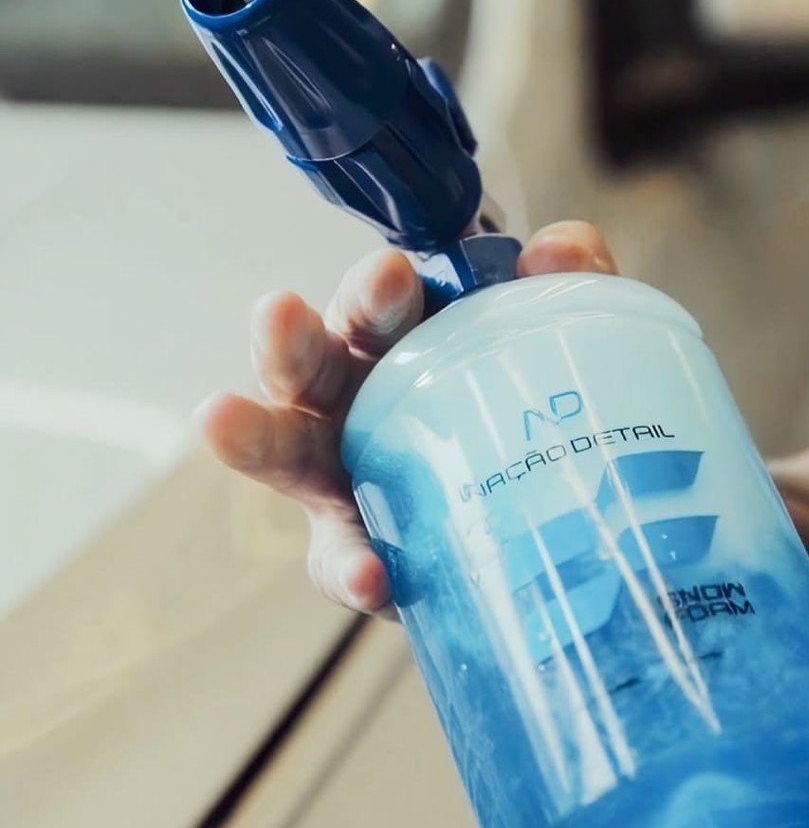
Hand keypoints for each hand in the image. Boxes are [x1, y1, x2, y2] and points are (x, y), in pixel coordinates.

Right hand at [197, 221, 616, 616]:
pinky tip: (371, 576)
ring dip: (253, 434)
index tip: (394, 272)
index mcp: (395, 347)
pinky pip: (341, 561)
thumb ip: (569, 285)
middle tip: (280, 311)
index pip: (372, 308)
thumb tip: (552, 251)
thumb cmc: (519, 409)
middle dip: (292, 337)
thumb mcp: (554, 341)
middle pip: (308, 365)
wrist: (542, 517)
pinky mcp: (354, 552)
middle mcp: (354, 402)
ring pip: (283, 450)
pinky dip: (351, 568)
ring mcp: (341, 478)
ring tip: (220, 418)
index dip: (375, 289)